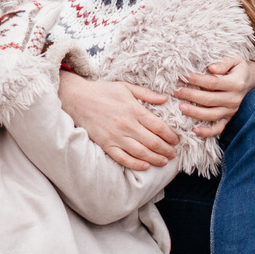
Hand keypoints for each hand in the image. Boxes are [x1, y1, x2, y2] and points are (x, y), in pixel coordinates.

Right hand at [57, 70, 181, 170]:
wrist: (77, 99)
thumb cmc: (102, 91)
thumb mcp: (126, 87)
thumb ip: (147, 94)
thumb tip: (165, 99)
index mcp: (134, 110)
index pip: (159, 127)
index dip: (171, 136)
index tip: (177, 140)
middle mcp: (127, 125)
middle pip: (153, 142)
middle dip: (166, 150)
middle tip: (174, 153)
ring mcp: (116, 136)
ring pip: (141, 152)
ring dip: (155, 159)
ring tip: (164, 161)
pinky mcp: (106, 144)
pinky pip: (123, 158)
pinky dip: (135, 164)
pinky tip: (145, 166)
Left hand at [176, 58, 254, 138]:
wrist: (250, 80)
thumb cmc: (237, 68)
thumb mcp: (235, 59)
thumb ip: (224, 62)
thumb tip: (211, 68)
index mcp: (236, 83)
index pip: (213, 83)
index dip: (197, 80)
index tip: (183, 76)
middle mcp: (235, 99)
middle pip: (209, 99)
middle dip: (190, 95)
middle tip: (176, 91)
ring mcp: (232, 111)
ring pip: (212, 115)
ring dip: (195, 112)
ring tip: (180, 107)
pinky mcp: (229, 119)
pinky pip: (218, 128)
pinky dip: (207, 132)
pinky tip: (194, 130)